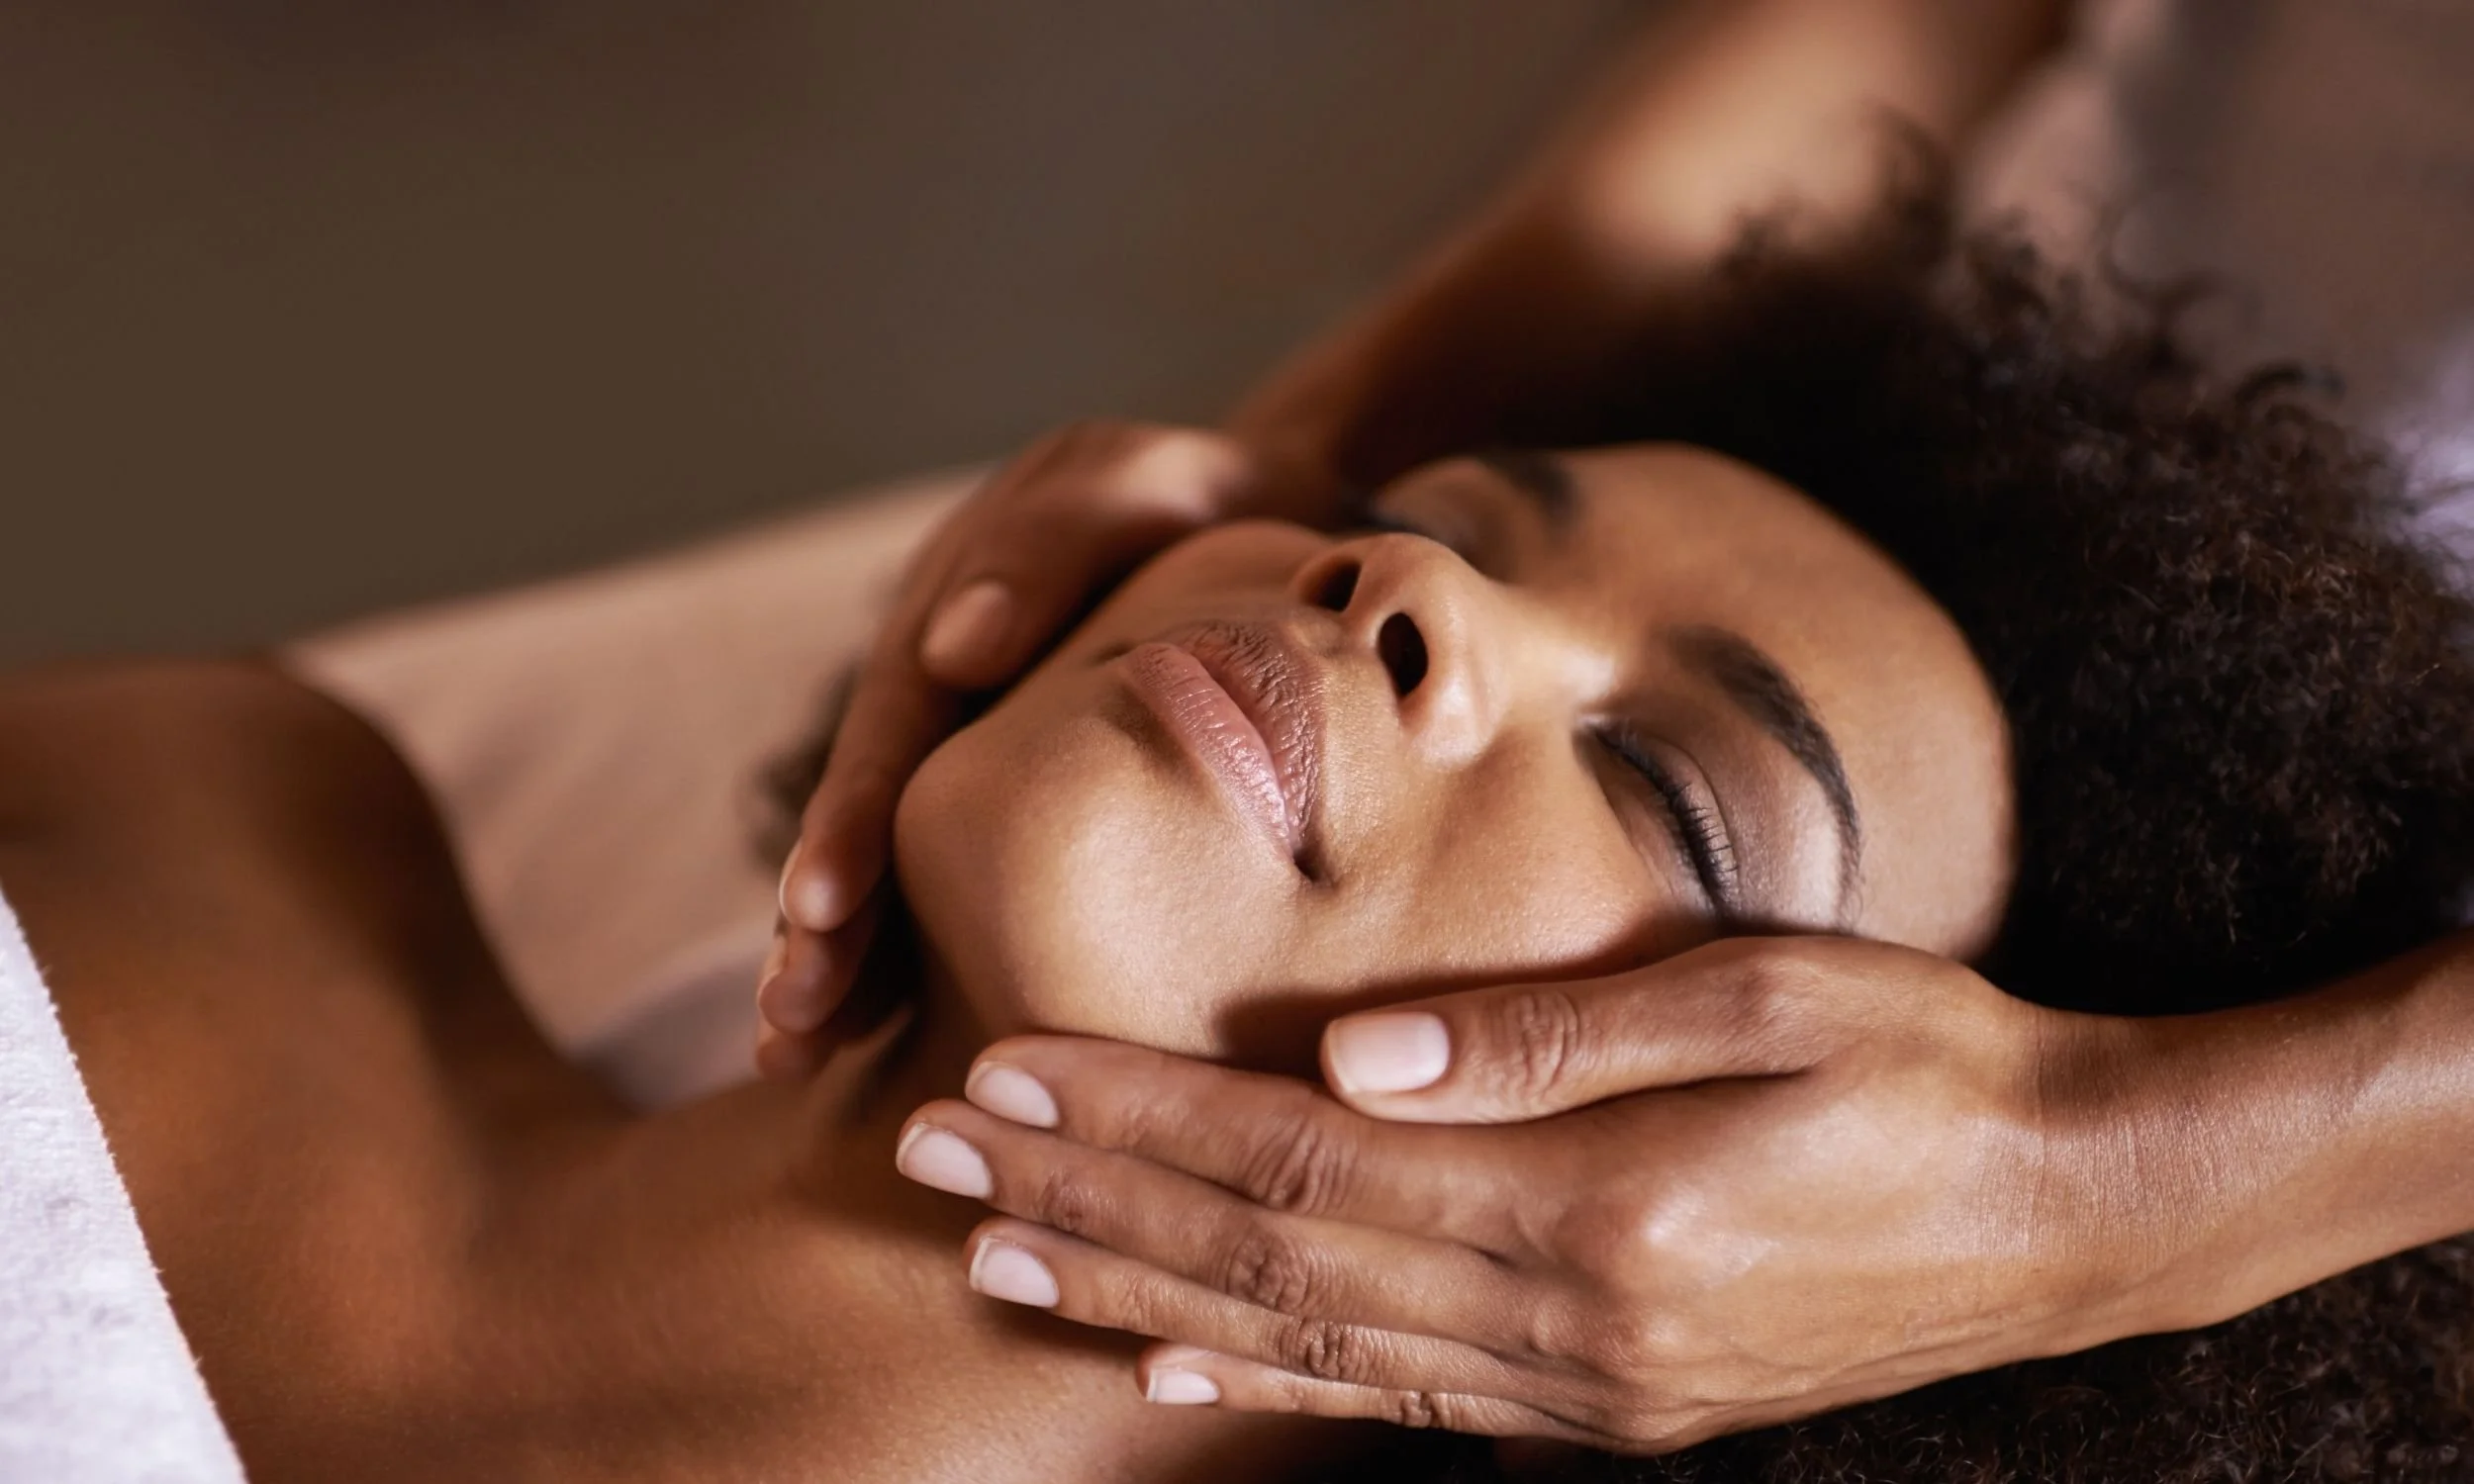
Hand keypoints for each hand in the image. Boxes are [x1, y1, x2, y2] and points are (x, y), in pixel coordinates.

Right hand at [754, 420, 1346, 1075]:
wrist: (1266, 510)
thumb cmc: (1203, 502)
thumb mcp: (1139, 484)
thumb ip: (1053, 549)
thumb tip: (953, 647)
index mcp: (953, 608)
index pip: (894, 725)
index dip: (853, 818)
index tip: (821, 909)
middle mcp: (939, 683)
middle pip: (872, 809)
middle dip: (821, 919)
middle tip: (791, 1020)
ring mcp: (971, 741)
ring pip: (897, 857)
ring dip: (844, 954)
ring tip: (795, 1053)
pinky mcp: (1014, 793)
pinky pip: (960, 876)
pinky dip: (916, 954)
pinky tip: (878, 1043)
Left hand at [894, 937, 2208, 1451]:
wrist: (2074, 1210)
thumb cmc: (1925, 1065)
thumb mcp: (1765, 999)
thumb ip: (1551, 1034)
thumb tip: (1353, 1043)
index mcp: (1593, 1203)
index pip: (1298, 1155)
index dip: (1134, 1116)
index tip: (994, 1068)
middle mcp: (1565, 1319)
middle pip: (1268, 1255)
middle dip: (1086, 1202)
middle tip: (927, 1152)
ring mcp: (1583, 1385)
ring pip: (1308, 1340)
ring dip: (1139, 1293)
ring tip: (997, 1254)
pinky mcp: (1610, 1406)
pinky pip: (1402, 1401)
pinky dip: (1275, 1382)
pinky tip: (1172, 1366)